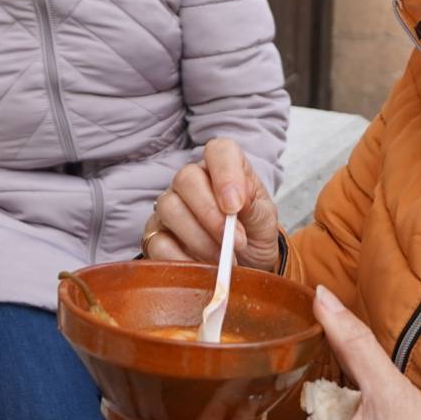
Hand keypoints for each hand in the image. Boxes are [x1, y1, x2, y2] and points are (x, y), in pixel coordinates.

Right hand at [144, 139, 280, 271]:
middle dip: (211, 214)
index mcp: (223, 168)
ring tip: (222, 259)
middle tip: (234, 242)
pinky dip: (183, 259)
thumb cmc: (254, 235)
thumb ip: (254, 206)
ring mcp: (169, 207)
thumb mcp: (265, 220)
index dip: (226, 174)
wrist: (247, 267)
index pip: (219, 151)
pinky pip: (158, 242)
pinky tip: (201, 268)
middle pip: (186, 179)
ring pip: (169, 208)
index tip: (235, 206)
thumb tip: (235, 202)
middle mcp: (191, 181)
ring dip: (199, 239)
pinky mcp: (155, 236)